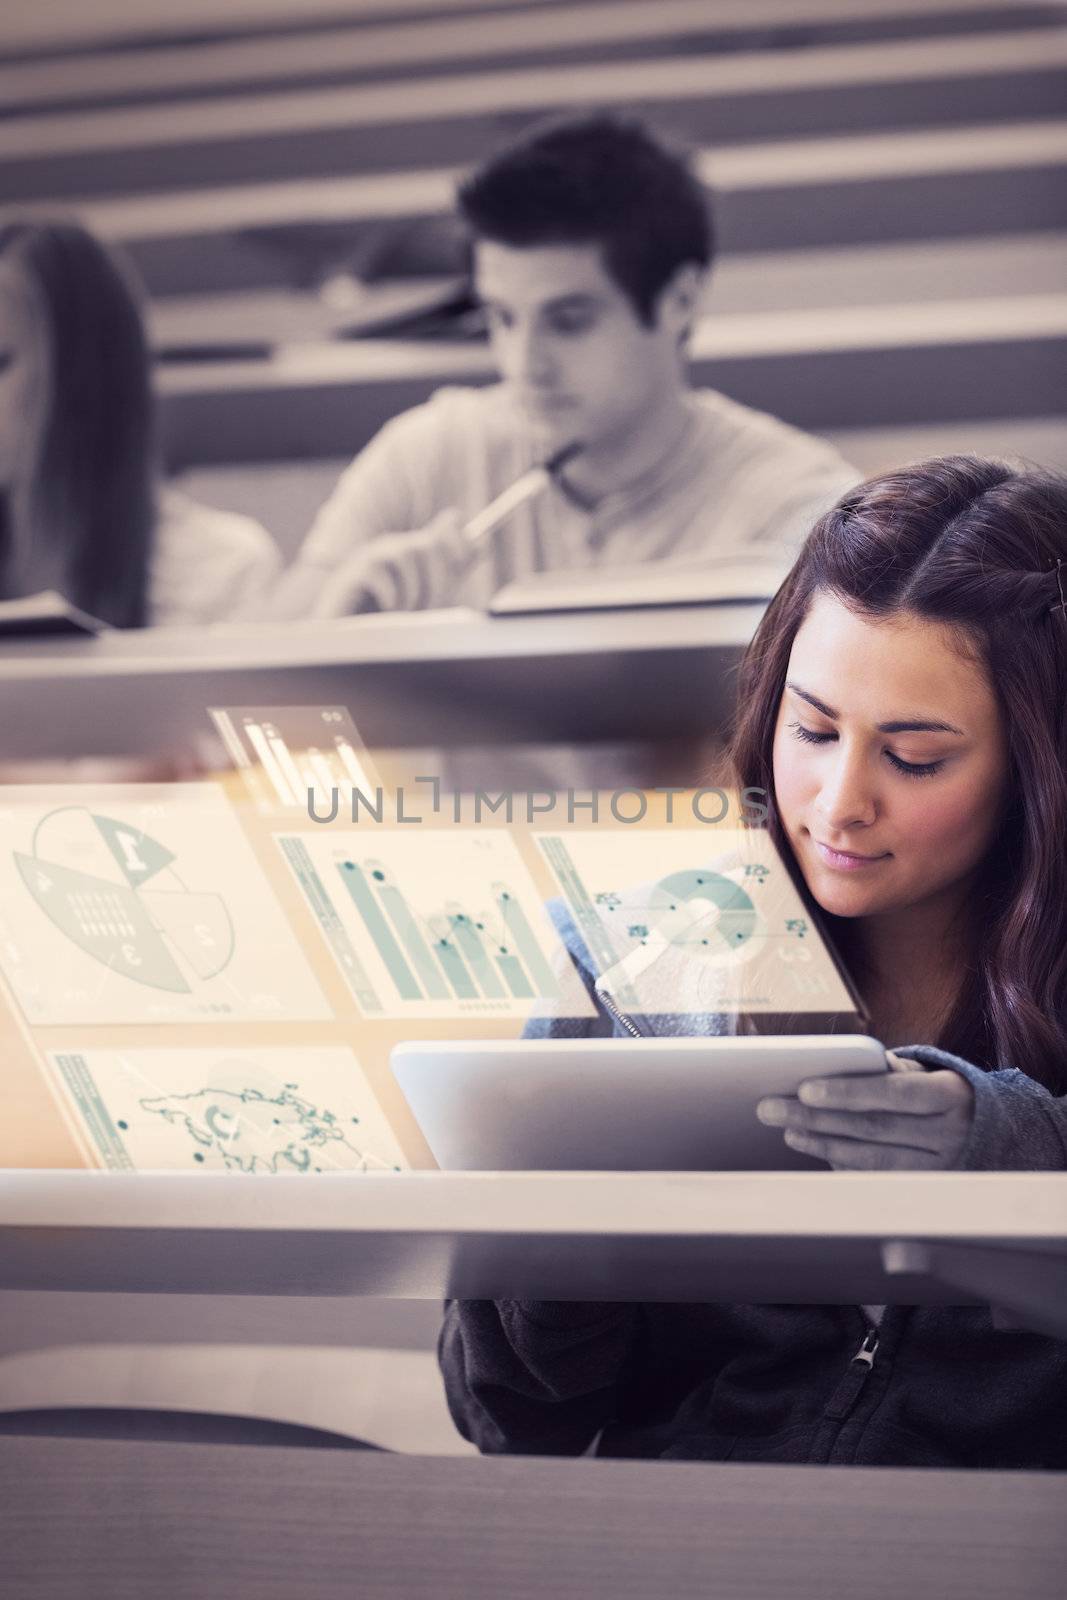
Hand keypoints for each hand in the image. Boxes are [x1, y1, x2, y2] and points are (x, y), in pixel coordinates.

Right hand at [311, 509, 474, 616]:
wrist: (348, 646)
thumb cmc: (389, 623)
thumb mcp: (428, 597)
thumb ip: (450, 572)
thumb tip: (482, 544)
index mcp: (415, 552)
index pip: (449, 525)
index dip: (462, 539)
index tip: (476, 555)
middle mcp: (394, 548)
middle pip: (429, 543)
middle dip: (439, 581)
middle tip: (431, 609)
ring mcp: (371, 557)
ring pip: (407, 553)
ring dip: (414, 591)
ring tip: (405, 613)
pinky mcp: (352, 572)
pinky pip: (382, 570)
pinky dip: (392, 596)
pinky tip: (387, 611)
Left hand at [756, 1067, 975, 1169]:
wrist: (990, 1133)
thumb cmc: (942, 1094)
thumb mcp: (928, 1074)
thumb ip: (892, 1070)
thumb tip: (847, 1064)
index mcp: (950, 1095)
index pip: (894, 1093)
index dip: (848, 1093)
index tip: (805, 1088)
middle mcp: (950, 1135)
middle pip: (874, 1128)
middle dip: (817, 1117)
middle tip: (771, 1108)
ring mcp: (941, 1170)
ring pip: (872, 1158)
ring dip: (822, 1144)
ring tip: (788, 1130)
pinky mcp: (927, 1192)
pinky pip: (876, 1179)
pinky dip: (841, 1164)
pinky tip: (814, 1149)